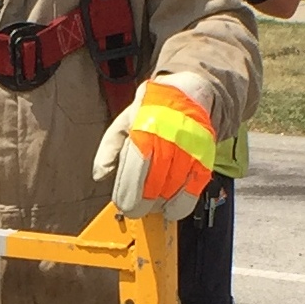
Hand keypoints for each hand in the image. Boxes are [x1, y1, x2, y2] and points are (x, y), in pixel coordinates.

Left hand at [93, 73, 215, 220]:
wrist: (189, 94)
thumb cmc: (151, 111)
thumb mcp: (124, 122)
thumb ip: (109, 148)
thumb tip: (99, 175)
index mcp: (145, 129)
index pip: (136, 168)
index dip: (128, 192)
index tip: (123, 205)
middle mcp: (169, 139)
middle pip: (154, 183)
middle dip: (141, 203)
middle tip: (134, 210)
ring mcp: (190, 149)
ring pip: (174, 189)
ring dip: (160, 204)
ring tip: (150, 205)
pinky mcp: (205, 157)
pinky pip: (195, 187)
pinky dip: (183, 203)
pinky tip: (171, 207)